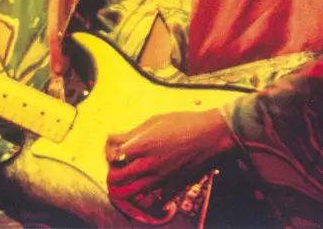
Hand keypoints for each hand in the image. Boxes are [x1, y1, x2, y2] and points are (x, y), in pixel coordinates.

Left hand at [105, 109, 234, 205]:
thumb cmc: (185, 123)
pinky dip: (144, 199)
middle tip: (116, 167)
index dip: (110, 150)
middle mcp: (148, 165)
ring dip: (123, 189)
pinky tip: (146, 189)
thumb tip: (116, 137)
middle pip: (116, 178)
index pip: (113, 154)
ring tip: (126, 181)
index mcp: (142, 145)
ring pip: (130, 195)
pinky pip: (151, 202)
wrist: (211, 136)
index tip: (115, 147)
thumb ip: (134, 132)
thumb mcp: (156, 120)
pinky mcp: (172, 188)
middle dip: (112, 173)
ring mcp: (159, 179)